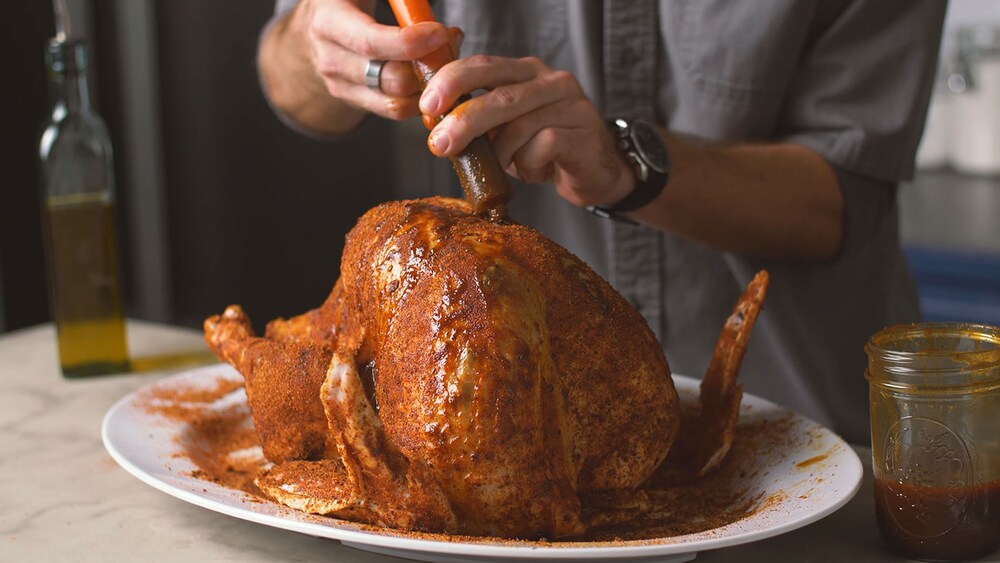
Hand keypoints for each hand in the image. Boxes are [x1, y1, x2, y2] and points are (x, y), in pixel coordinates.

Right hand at [291, 0, 461, 120]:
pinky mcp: (354, 100)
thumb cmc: (347, 0)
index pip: (371, 43)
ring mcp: (341, 85)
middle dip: (428, 65)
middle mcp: (330, 59)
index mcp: (329, 22)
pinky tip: (430, 73)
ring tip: (442, 57)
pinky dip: (421, 96)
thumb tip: (418, 4)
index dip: (409, 43)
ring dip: (429, 83)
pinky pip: (395, 109)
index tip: (439, 33)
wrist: (318, 26)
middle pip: (391, 79)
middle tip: (448, 42)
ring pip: (397, 101)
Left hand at [419, 55, 634, 206]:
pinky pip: (543, 146)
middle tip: (441, 144)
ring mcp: (571, 104)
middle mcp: (550, 81)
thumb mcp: (507, 130)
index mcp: (526, 72)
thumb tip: (436, 128)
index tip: (427, 105)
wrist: (596, 172)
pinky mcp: (583, 132)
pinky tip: (535, 170)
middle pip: (500, 95)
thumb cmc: (545, 150)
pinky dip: (529, 164)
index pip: (484, 65)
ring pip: (520, 126)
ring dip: (503, 154)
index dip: (452, 81)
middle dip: (465, 121)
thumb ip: (480, 121)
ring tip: (507, 166)